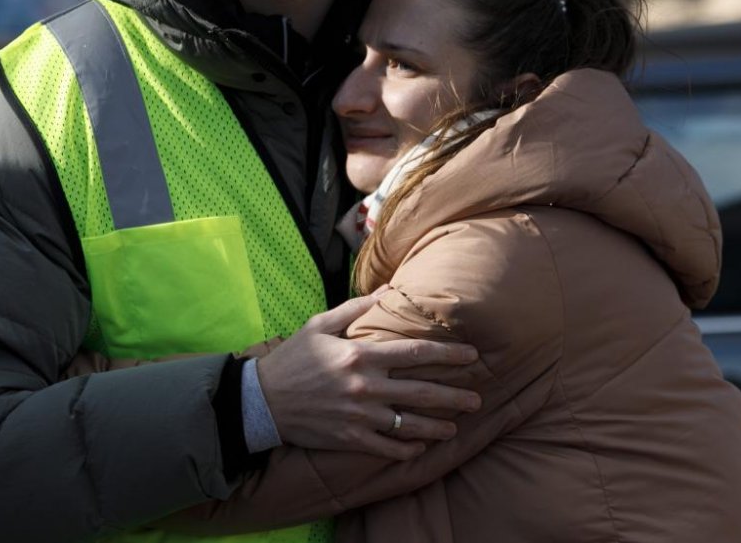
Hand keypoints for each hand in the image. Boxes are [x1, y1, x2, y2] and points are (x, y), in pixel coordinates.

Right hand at [256, 291, 481, 459]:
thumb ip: (355, 309)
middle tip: (477, 398)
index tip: (472, 356)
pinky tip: (420, 446)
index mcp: (360, 356)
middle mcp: (366, 388)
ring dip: (438, 427)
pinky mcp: (351, 440)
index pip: (416, 354)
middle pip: (423, 392)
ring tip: (455, 427)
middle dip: (455, 395)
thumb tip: (388, 291)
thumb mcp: (320, 325)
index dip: (448, 355)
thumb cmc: (292, 359)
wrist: (263, 401)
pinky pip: (388, 448)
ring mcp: (360, 417)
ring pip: (411, 425)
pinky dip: (408, 448)